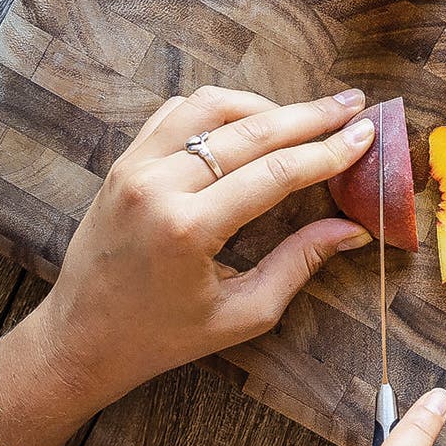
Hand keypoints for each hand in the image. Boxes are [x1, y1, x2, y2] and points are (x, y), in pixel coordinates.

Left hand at [30, 83, 376, 412]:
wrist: (79, 340)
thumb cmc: (162, 337)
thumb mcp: (243, 313)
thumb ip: (300, 263)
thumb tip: (354, 229)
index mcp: (188, 229)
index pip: (276, 171)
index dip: (328, 151)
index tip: (366, 134)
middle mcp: (157, 187)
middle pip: (251, 130)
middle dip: (310, 116)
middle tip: (353, 106)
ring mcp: (133, 168)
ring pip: (211, 106)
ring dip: (264, 105)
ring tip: (303, 117)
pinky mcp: (123, 163)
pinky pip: (177, 113)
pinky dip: (218, 109)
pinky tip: (249, 122)